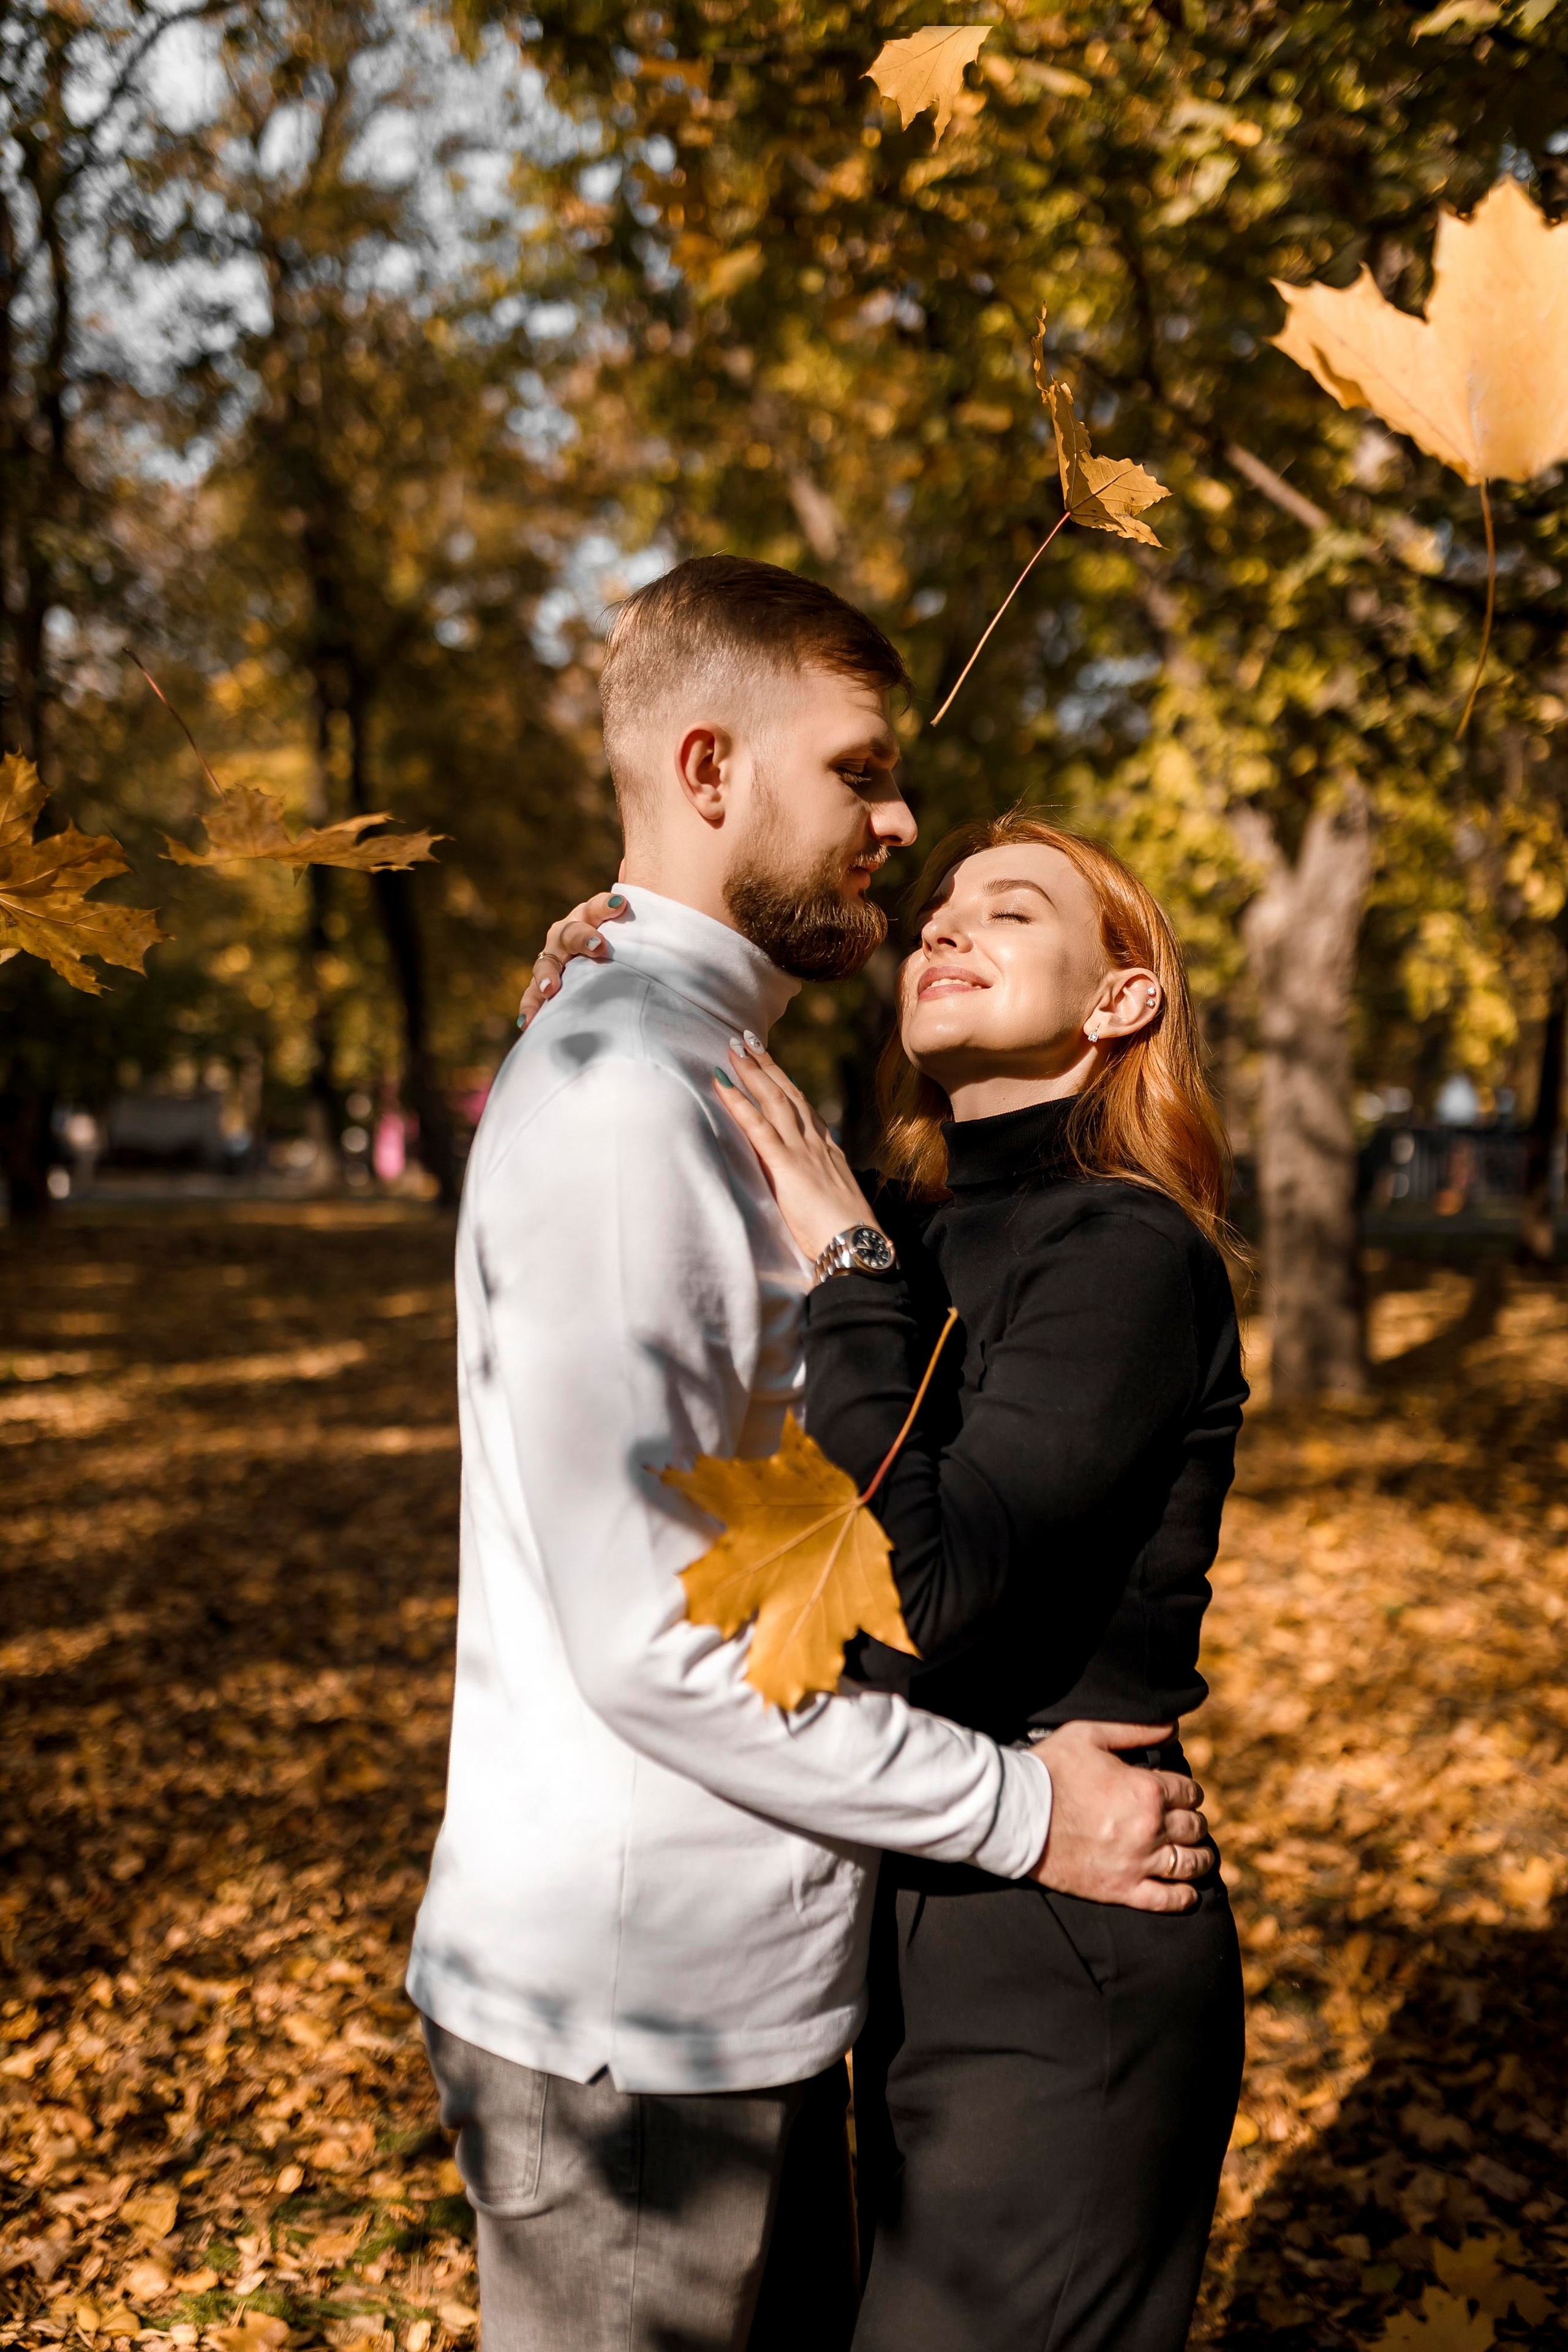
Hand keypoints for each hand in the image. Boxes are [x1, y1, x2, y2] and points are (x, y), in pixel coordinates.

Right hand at [516, 884, 629, 1027]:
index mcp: (590, 915)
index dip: (607, 905)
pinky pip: (533, 995)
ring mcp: (553, 958)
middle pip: (571, 932)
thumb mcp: (632, 926)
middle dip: (583, 938)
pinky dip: (531, 1007)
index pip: (597, 906)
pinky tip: (528, 1022)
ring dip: (548, 976)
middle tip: (599, 947)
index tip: (621, 905)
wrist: (596, 957)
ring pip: (547, 963)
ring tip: (552, 990)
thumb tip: (640, 867)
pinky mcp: (543, 983)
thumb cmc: (620, 939)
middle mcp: (568, 932)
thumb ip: (642, 905)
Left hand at [713, 1038, 888, 1267]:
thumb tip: (799, 1177)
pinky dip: (737, 1102)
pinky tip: (721, 1084)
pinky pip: (758, 1127)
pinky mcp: (787, 1165)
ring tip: (732, 1048)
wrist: (856, 1244)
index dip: (785, 1082)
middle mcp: (815, 1142)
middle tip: (745, 1039)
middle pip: (788, 1093)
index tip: (770, 1062)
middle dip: (766, 1064)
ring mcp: (802, 1150)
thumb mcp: (830, 1198)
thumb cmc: (844, 1233)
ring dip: (751, 1072)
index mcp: (827, 1150)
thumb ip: (814, 1180)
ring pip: (774, 1100)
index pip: (804, 1107)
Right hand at [1025, 1720, 1211, 1913]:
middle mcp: (1150, 1828)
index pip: (1190, 1792)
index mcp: (1146, 1790)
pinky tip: (1189, 1892)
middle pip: (1194, 1828)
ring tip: (1197, 1855)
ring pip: (1189, 1865)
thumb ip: (1135, 1730)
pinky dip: (1184, 1897)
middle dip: (1195, 1822)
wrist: (1014, 1812)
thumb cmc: (1049, 1769)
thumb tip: (1172, 1727)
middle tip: (1187, 1822)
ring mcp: (1137, 1862)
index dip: (1188, 1791)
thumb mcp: (1089, 1734)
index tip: (1182, 1794)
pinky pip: (1166, 1899)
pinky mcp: (1121, 1889)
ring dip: (1200, 1858)